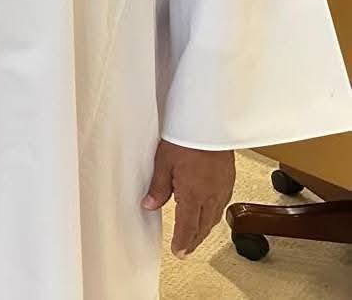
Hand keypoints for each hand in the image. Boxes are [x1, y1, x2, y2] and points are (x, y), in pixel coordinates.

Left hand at [142, 140, 235, 257]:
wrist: (210, 125)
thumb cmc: (186, 139)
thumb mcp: (163, 163)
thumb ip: (158, 187)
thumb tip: (149, 205)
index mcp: (193, 194)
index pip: (187, 226)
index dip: (182, 241)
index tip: (178, 252)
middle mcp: (211, 196)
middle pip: (202, 226)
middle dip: (193, 240)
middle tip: (185, 250)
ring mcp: (222, 189)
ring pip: (214, 217)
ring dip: (204, 229)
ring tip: (195, 236)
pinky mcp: (228, 181)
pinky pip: (221, 205)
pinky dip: (213, 215)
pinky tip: (208, 214)